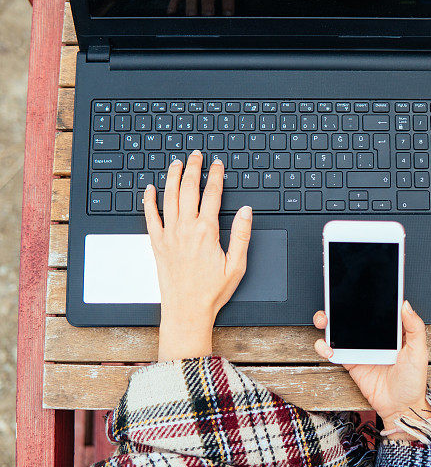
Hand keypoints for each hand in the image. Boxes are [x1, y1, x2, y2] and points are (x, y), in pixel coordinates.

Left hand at [143, 151, 252, 361]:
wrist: (186, 311)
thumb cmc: (212, 291)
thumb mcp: (237, 265)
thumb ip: (241, 235)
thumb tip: (245, 211)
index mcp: (207, 231)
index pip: (212, 194)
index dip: (216, 175)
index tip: (217, 164)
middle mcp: (185, 229)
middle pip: (188, 189)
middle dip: (193, 168)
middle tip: (197, 156)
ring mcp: (169, 235)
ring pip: (169, 197)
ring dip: (173, 177)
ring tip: (177, 164)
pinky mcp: (157, 244)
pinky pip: (150, 216)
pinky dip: (149, 200)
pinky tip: (150, 189)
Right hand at [313, 301, 430, 438]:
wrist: (400, 406)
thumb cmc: (412, 380)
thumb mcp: (419, 351)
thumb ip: (414, 327)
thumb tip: (406, 304)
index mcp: (391, 329)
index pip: (377, 307)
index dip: (367, 295)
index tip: (356, 284)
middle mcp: (374, 335)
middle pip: (353, 314)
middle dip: (339, 305)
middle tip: (333, 300)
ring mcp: (360, 347)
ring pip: (339, 328)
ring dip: (327, 321)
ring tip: (324, 320)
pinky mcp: (350, 360)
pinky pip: (333, 350)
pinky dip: (325, 347)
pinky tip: (328, 347)